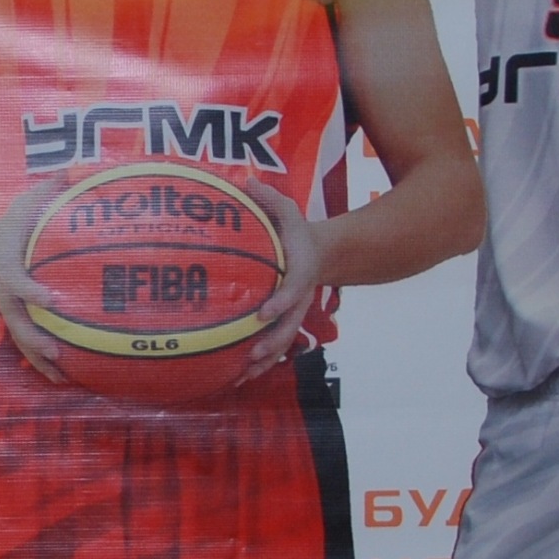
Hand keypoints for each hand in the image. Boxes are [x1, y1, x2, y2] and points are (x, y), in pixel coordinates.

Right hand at [0, 182, 72, 384]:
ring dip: (39, 361)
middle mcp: (6, 296)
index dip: (33, 292)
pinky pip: (27, 345)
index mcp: (6, 269)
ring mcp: (9, 311)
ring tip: (61, 378)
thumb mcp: (22, 207)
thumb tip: (70, 170)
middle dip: (35, 339)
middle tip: (56, 350)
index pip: (18, 284)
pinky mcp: (16, 320)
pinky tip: (63, 379)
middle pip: (18, 323)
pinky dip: (42, 363)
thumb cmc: (7, 228)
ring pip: (21, 341)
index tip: (54, 300)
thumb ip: (46, 190)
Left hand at [238, 182, 325, 383]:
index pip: (294, 289)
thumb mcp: (290, 210)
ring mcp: (294, 314)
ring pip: (283, 343)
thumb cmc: (297, 233)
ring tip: (242, 376)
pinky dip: (260, 364)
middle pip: (290, 326)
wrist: (320, 255)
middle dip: (273, 342)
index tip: (264, 313)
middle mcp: (299, 299)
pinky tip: (238, 378)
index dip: (281, 302)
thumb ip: (270, 198)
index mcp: (300, 272)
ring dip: (264, 361)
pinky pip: (275, 347)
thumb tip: (247, 180)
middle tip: (254, 354)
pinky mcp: (285, 323)